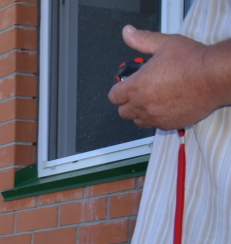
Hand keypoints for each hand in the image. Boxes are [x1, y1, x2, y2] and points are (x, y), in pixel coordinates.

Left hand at [109, 26, 230, 129]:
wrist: (214, 77)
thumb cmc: (193, 61)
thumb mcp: (165, 43)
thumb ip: (143, 40)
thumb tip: (128, 33)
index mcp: (137, 85)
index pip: (114, 96)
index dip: (119, 90)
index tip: (126, 86)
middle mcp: (143, 104)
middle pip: (123, 111)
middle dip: (129, 102)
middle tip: (141, 92)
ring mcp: (155, 117)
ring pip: (138, 121)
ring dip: (142, 112)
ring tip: (154, 99)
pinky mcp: (169, 124)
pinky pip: (156, 126)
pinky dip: (158, 118)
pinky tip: (167, 106)